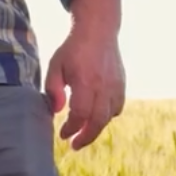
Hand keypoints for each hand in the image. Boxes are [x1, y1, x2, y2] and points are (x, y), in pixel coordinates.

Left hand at [43, 29, 125, 150]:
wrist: (98, 30)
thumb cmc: (73, 49)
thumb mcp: (56, 65)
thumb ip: (53, 89)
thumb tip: (57, 111)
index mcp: (85, 81)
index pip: (80, 114)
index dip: (71, 128)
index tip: (62, 134)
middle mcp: (103, 86)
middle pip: (98, 121)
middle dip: (85, 137)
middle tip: (74, 145)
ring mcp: (115, 86)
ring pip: (109, 117)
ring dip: (96, 129)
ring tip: (83, 134)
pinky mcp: (122, 85)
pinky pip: (117, 108)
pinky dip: (107, 117)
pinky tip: (96, 117)